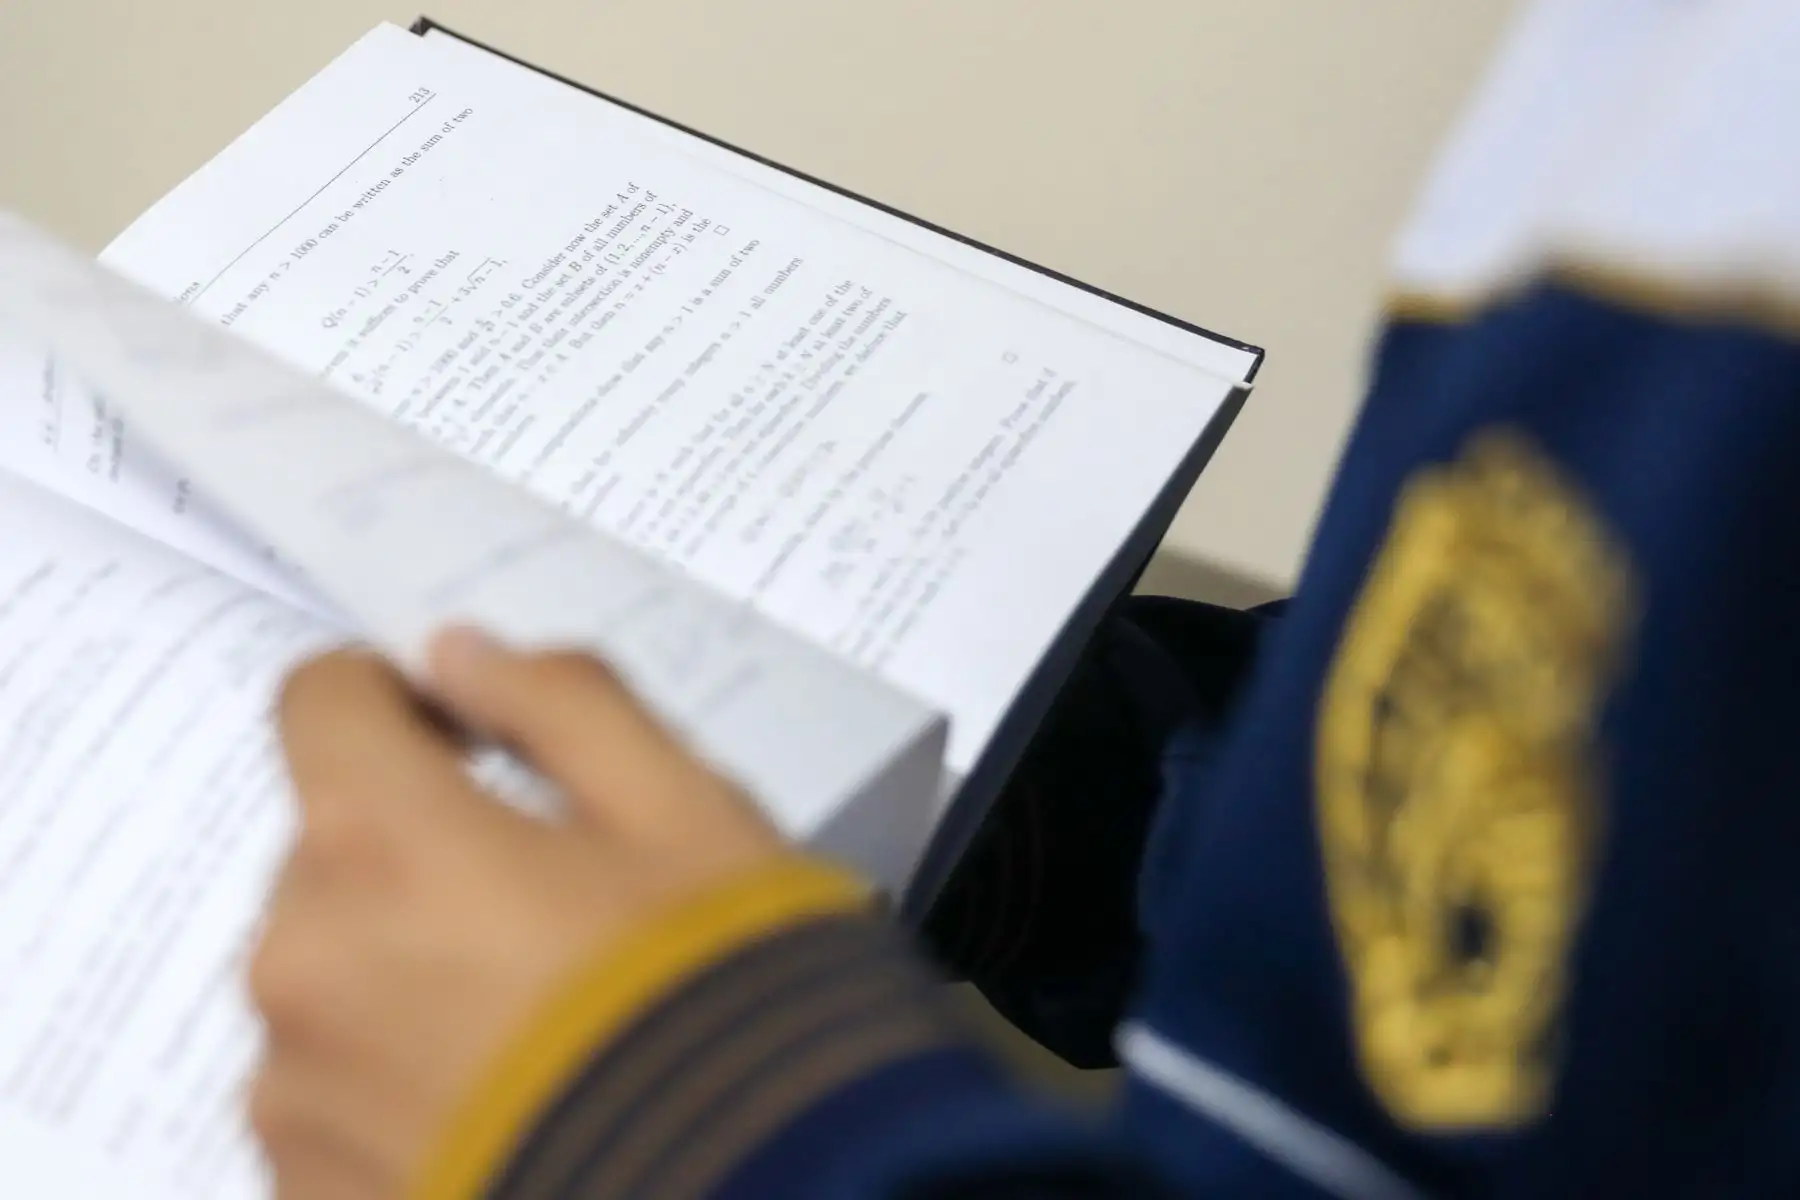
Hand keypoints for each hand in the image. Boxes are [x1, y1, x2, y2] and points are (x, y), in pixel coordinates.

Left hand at [248, 631, 782, 1198]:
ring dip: (407, 968)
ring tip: (538, 1022)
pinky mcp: (312, 1186)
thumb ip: (563, 703)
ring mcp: (297, 1094)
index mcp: (385, 841)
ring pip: (329, 973)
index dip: (396, 696)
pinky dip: (399, 1079)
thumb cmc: (724, 1004)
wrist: (758, 1196)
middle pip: (330, 847)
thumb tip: (468, 658)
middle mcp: (304, 962)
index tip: (461, 731)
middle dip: (421, 848)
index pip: (321, 699)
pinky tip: (509, 1097)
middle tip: (550, 901)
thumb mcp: (686, 810)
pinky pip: (332, 1092)